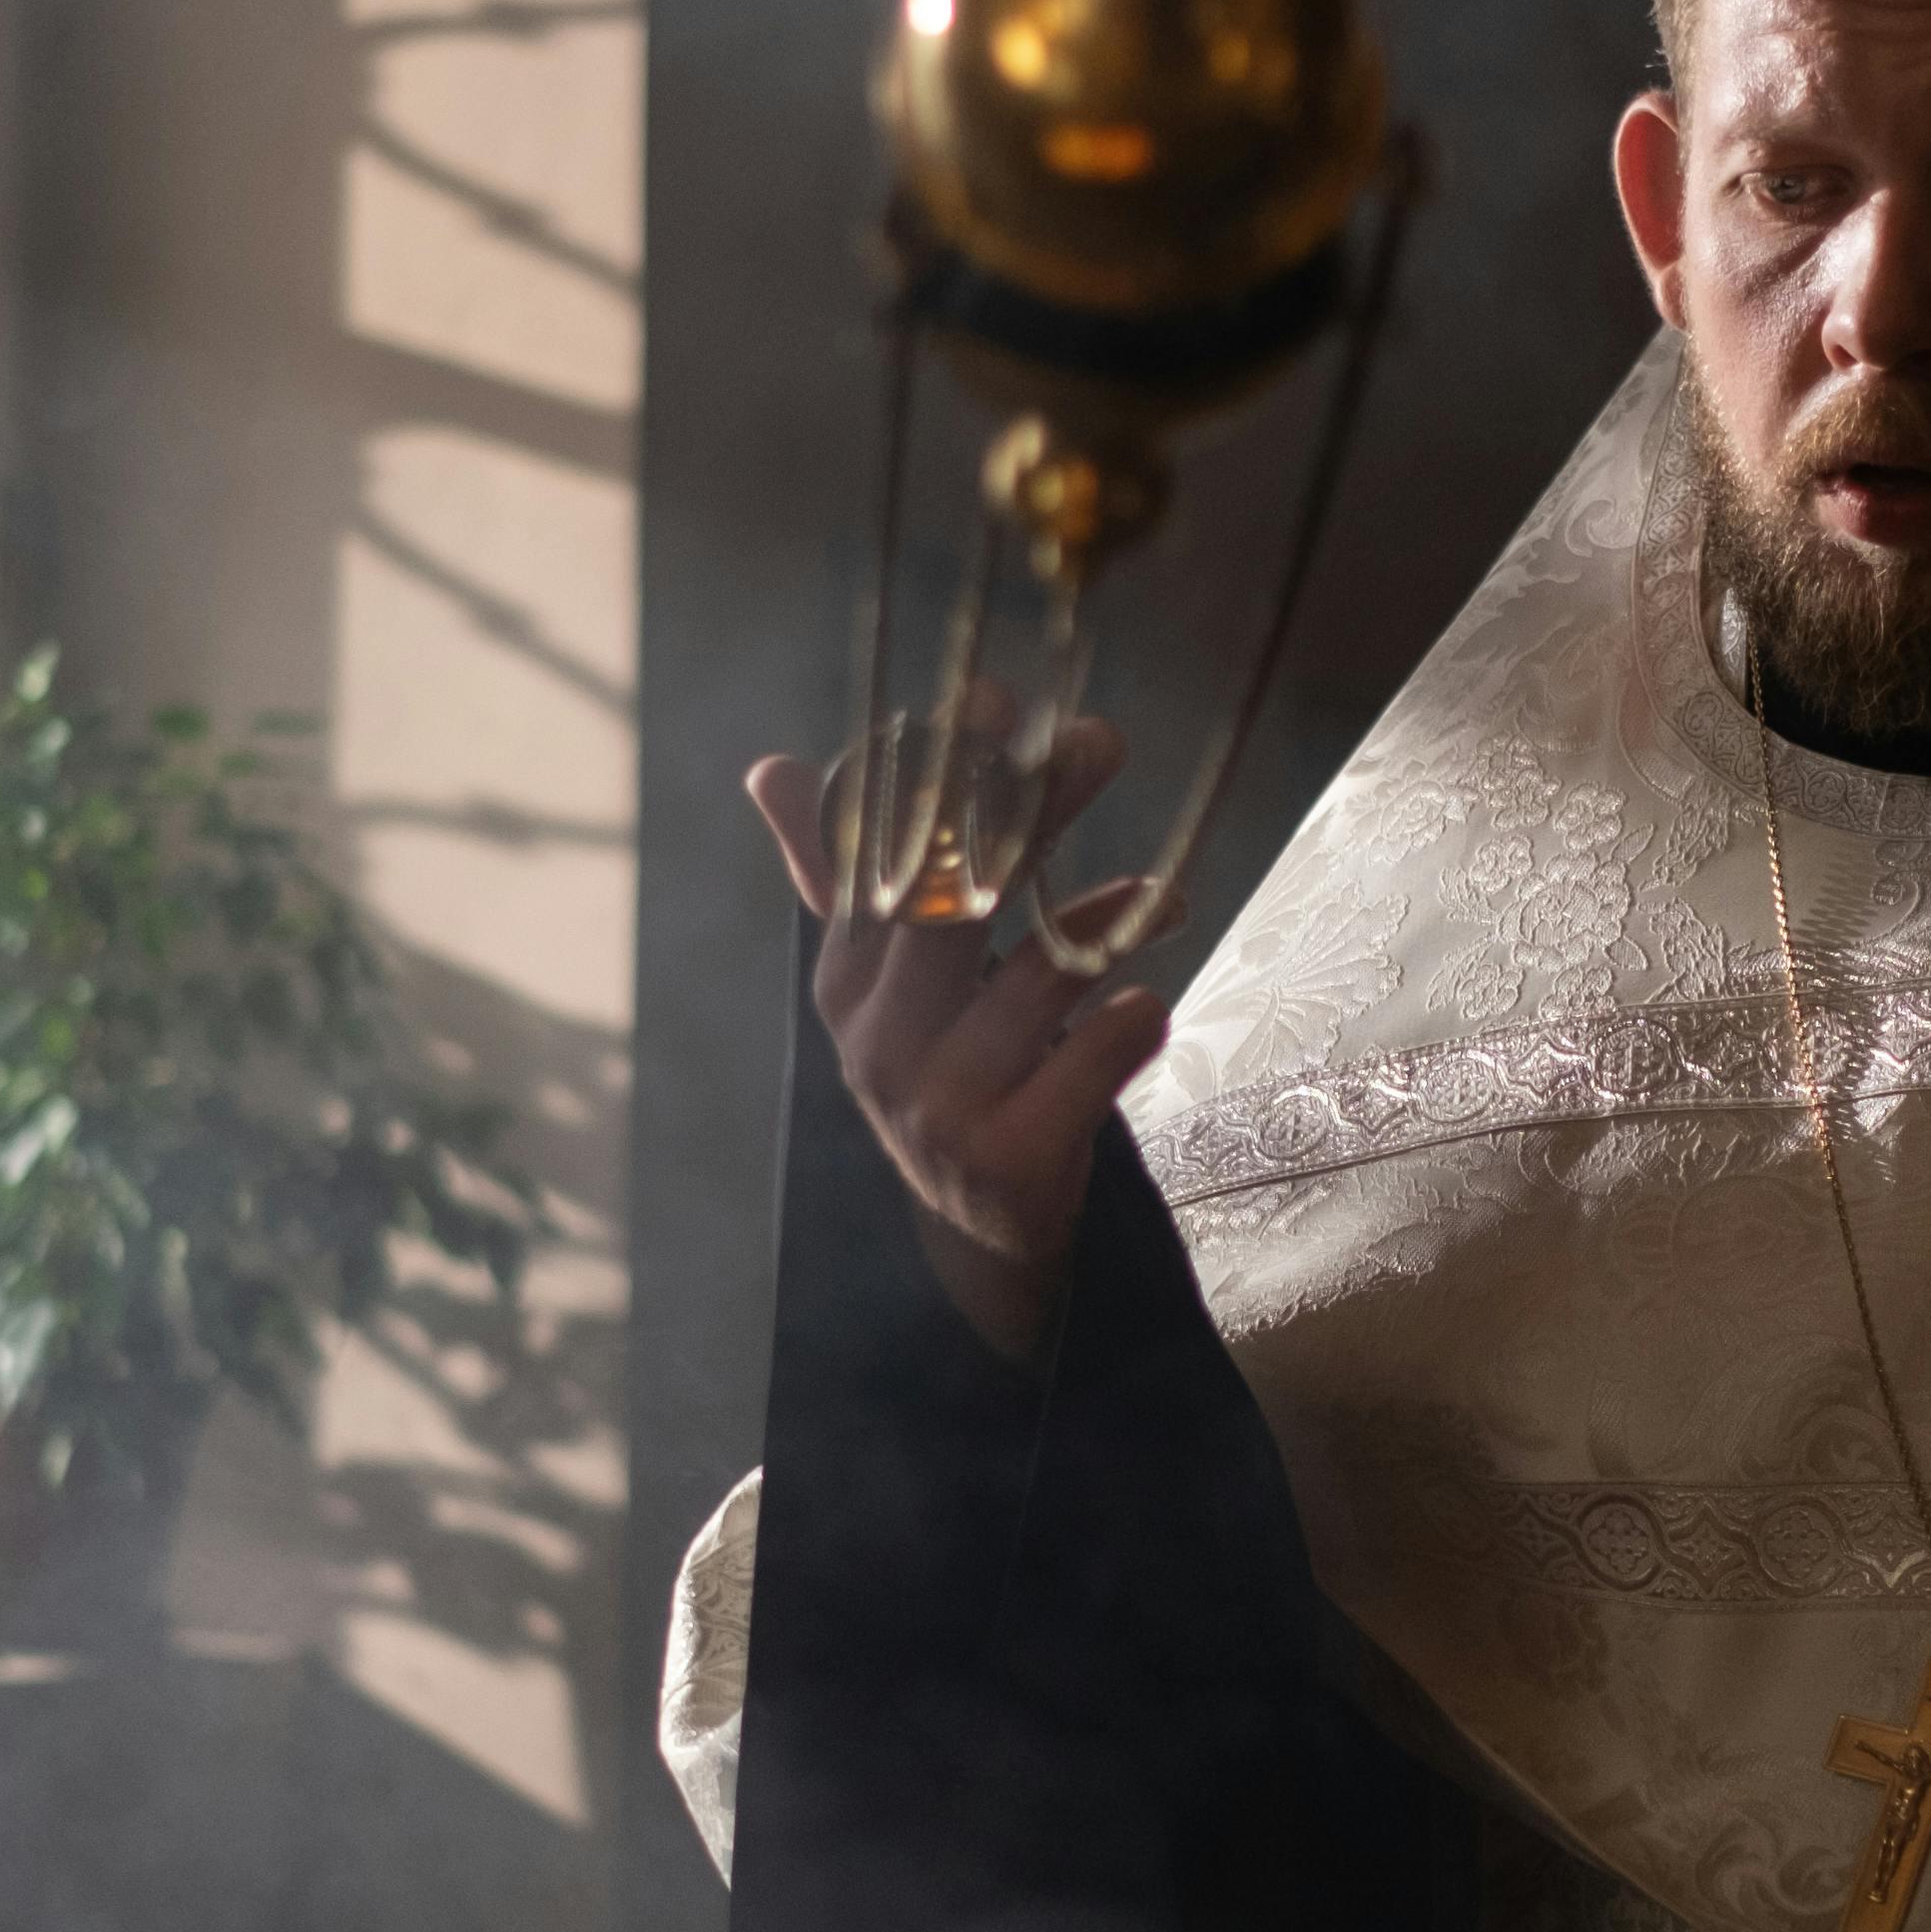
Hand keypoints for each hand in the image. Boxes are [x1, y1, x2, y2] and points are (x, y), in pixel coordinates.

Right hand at [746, 716, 1174, 1362]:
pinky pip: (1085, 1071)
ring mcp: (939, 1106)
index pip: (884, 857)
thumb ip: (841, 873)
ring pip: (1030, 985)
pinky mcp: (1010, 1162)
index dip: (938, 773)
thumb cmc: (946, 1071)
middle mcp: (878, 1041)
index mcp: (845, 980)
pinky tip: (1149, 1001)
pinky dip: (1126, 1029)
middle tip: (1099, 741)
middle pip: (952, 903)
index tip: (992, 695)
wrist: (981, 1236)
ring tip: (1163, 890)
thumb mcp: (887, 983)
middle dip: (1029, 811)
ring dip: (1102, 920)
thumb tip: (767, 767)